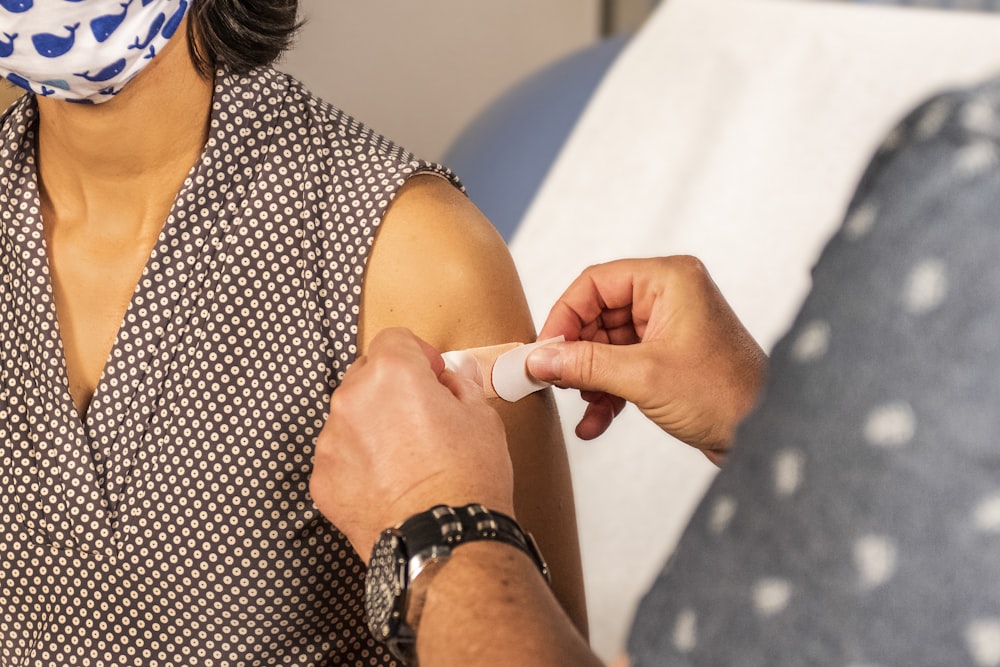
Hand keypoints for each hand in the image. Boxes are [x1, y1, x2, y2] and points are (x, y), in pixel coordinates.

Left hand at [310, 328, 514, 561]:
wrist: (444, 542)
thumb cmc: (467, 480)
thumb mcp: (482, 418)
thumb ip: (459, 386)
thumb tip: (451, 379)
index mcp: (391, 374)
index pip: (394, 338)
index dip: (418, 354)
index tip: (432, 374)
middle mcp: (351, 400)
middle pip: (365, 374)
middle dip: (391, 388)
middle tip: (422, 416)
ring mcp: (331, 442)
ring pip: (350, 417)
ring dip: (372, 426)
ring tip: (407, 458)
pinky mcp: (322, 479)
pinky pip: (340, 456)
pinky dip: (359, 463)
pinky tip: (389, 483)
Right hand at [527, 256, 766, 462]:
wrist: (768, 437)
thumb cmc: (726, 396)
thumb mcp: (643, 377)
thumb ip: (585, 364)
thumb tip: (539, 358)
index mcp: (669, 280)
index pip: (596, 283)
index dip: (564, 315)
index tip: (544, 349)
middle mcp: (669, 297)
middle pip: (599, 315)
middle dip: (576, 353)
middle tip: (554, 380)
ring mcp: (669, 329)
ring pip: (608, 345)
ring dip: (590, 378)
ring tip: (581, 405)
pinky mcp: (669, 360)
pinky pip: (623, 367)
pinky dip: (607, 392)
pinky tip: (595, 423)